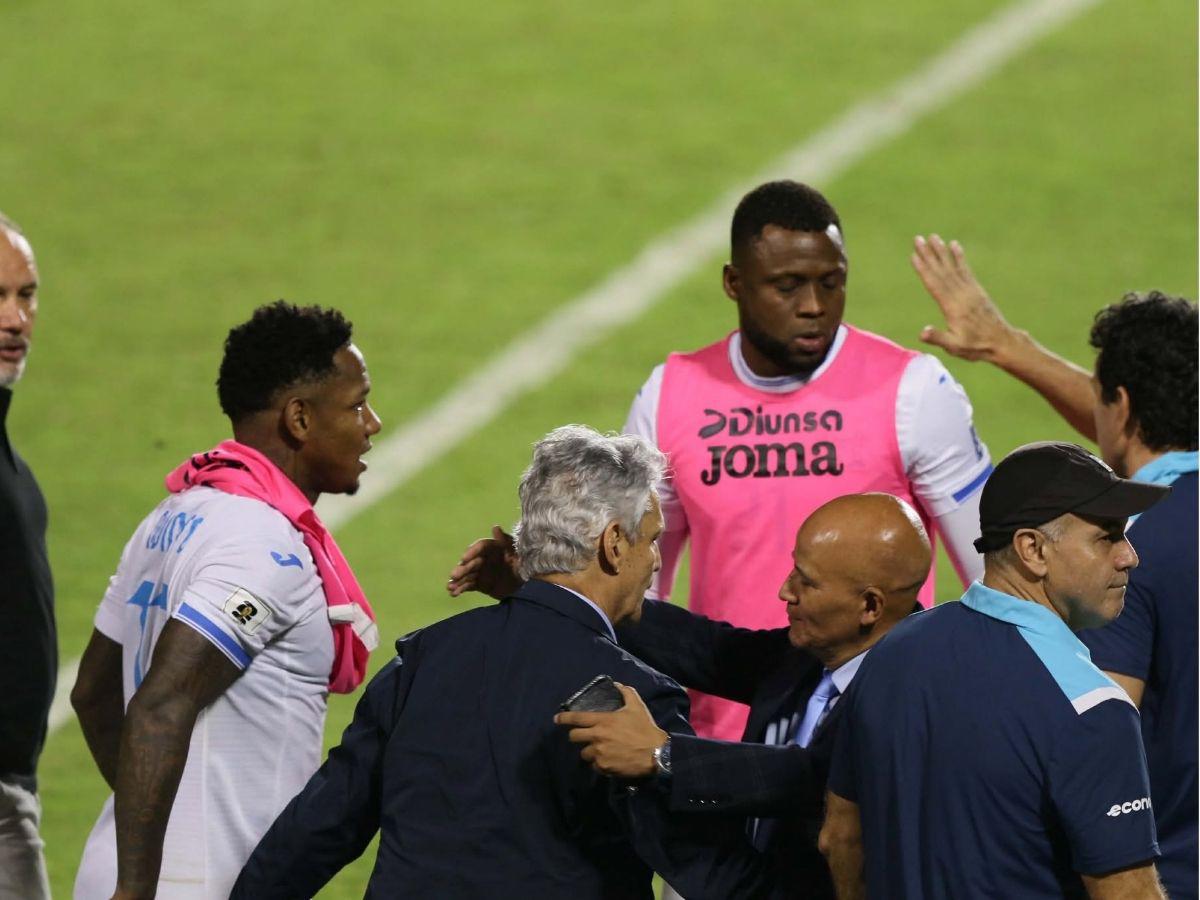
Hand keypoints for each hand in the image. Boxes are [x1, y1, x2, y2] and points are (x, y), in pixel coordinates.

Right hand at [447, 526, 522, 598]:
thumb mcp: (518, 553)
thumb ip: (506, 541)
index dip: (471, 552)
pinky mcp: (480, 584)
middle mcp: (485, 558)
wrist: (531, 585)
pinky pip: (468, 585)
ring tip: (449, 587)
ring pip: (467, 575)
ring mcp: (481, 572)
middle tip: (453, 576)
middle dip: (461, 569)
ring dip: (457, 580)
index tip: (463, 558)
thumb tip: (495, 527)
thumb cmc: (526, 565)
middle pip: (471, 562)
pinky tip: (452, 593)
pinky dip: (460, 589)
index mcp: (494, 547)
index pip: (480, 547)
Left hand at [555, 683, 667, 777]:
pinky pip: (594, 766)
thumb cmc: (645, 728)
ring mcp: (599, 753)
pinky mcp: (604, 767)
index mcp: (603, 721)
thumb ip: (626, 693)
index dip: (563, 718)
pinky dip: (599, 764)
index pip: (577, 718)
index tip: (556, 719)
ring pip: (584, 753)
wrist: (656, 754)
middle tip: (583, 736)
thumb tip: (617, 684)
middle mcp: (597, 737)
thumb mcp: (637, 707)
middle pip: (574, 737)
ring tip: (599, 750)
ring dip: (589, 751)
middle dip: (576, 736)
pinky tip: (608, 760)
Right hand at [911, 234, 1017, 363]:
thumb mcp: (955, 346)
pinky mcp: (976, 289)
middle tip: (918, 239)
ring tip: (933, 237)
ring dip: (941, 251)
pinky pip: (965, 269)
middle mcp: (961, 294)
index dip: (923, 269)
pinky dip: (959, 257)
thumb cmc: (976, 347)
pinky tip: (954, 245)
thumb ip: (939, 338)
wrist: (1002, 341)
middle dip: (929, 254)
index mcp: (953, 307)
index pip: (935, 284)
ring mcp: (970, 290)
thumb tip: (922, 332)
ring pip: (952, 267)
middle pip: (941, 271)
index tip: (914, 255)